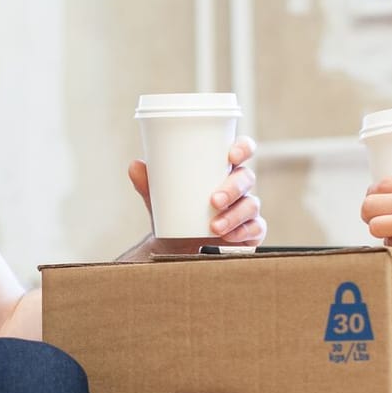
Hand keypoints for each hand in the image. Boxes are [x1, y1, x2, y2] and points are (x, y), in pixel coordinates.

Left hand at [127, 135, 265, 254]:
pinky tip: (230, 238)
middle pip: (246, 178)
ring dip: (235, 215)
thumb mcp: (159, 197)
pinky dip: (244, 233)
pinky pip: (256, 229)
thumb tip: (135, 165)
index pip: (243, 149)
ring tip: (215, 227)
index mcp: (222, 168)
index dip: (243, 148)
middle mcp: (238, 185)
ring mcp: (246, 208)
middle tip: (213, 201)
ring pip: (251, 205)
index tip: (231, 155)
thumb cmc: (174, 210)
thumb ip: (147, 183)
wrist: (175, 244)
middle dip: (233, 188)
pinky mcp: (250, 230)